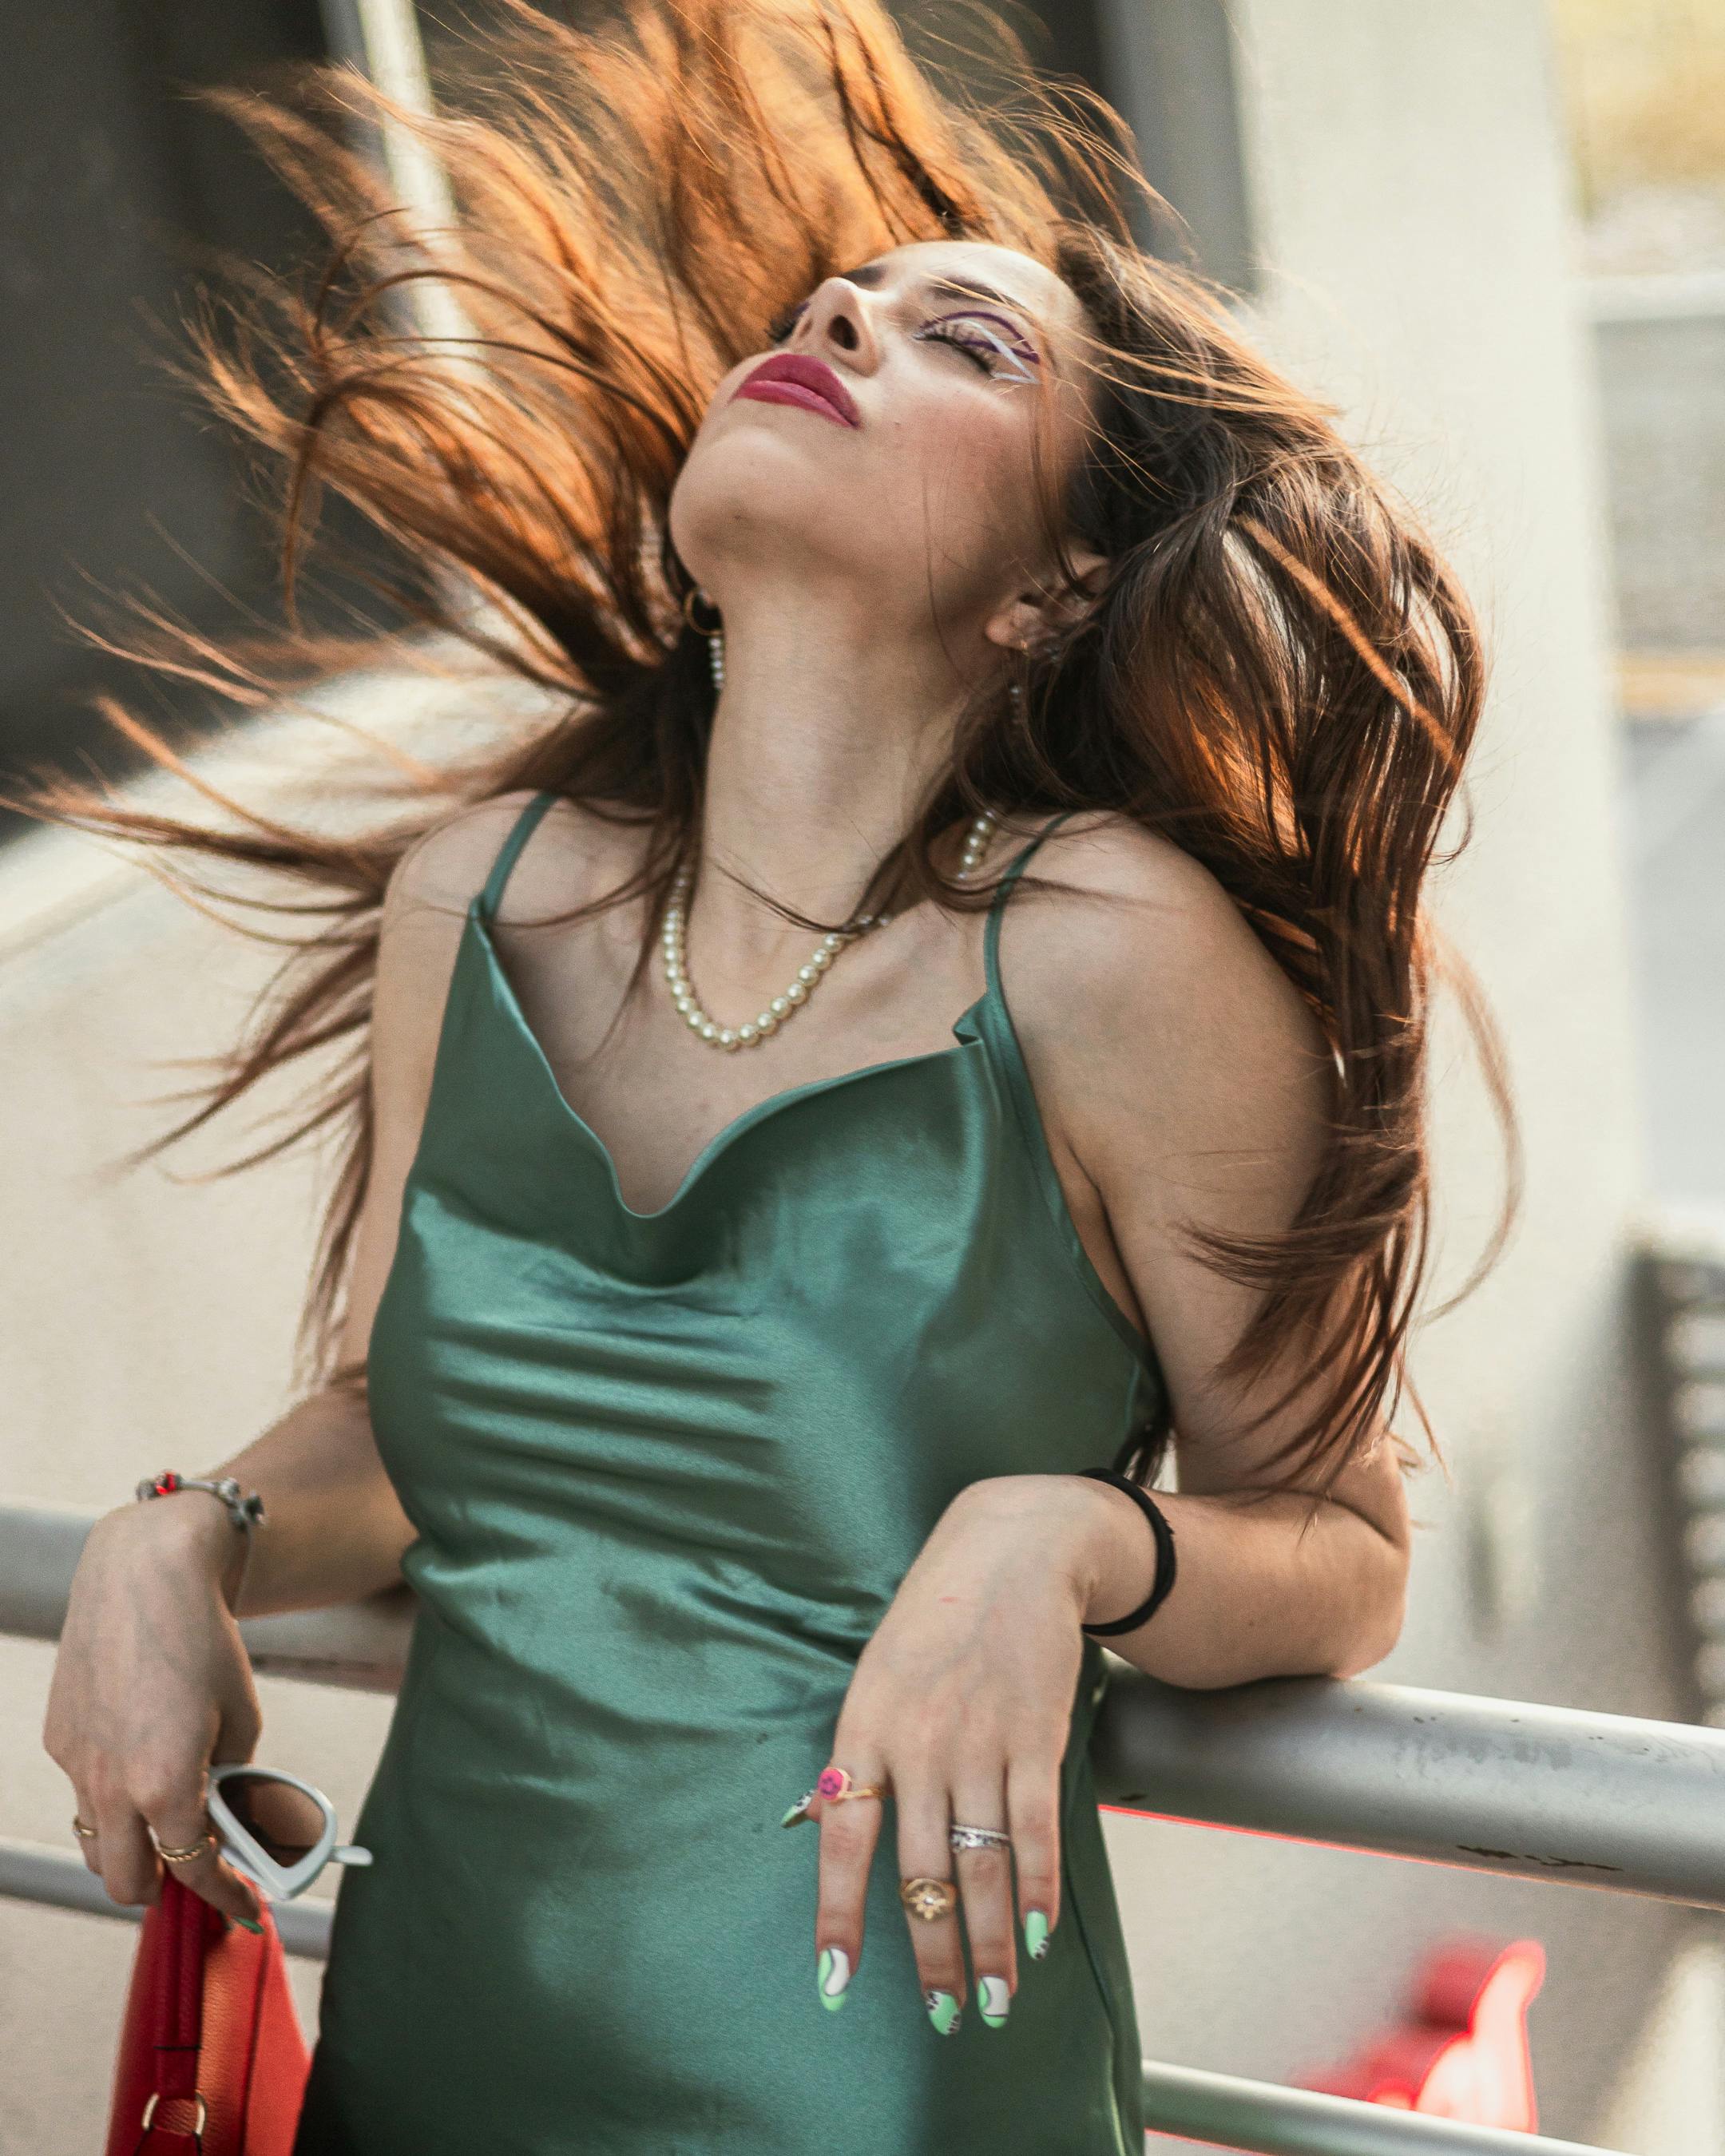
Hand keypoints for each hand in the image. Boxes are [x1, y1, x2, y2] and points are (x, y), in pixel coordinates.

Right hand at [42, 1500, 265, 1929]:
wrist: (144, 1575)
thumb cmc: (204, 1640)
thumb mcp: (242, 1717)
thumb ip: (235, 1781)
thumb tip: (237, 1824)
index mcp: (166, 1787)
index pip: (194, 1872)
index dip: (226, 1896)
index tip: (246, 1906)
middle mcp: (111, 1788)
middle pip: (128, 1883)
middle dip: (167, 1890)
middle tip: (201, 1871)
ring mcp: (77, 1766)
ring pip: (96, 1845)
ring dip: (130, 1853)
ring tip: (166, 1830)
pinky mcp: (59, 1739)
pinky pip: (83, 1791)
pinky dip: (111, 1797)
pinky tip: (139, 1764)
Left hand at [800, 1474, 1099, 2032]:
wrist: (1012, 1550)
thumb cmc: (934, 1621)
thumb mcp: (876, 1676)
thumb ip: (866, 1755)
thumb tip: (838, 1831)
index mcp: (863, 1727)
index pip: (843, 1839)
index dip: (840, 1916)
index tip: (838, 1984)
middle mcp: (917, 1741)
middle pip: (923, 1872)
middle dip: (936, 1955)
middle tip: (948, 2017)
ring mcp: (979, 1740)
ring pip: (984, 1864)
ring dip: (994, 1942)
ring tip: (997, 1998)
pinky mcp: (1036, 1735)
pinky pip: (1036, 1830)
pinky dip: (1040, 1889)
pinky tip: (1041, 1934)